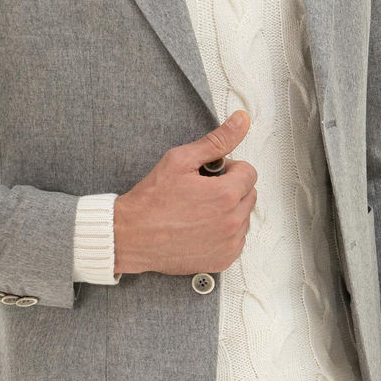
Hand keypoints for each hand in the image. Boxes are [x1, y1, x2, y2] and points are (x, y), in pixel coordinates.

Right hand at [113, 110, 257, 276]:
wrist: (131, 236)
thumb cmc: (152, 200)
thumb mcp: (181, 160)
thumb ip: (216, 140)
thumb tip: (241, 120)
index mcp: (226, 195)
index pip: (249, 172)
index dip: (228, 169)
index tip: (210, 174)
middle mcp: (232, 222)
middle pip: (249, 194)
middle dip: (231, 189)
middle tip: (202, 191)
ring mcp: (229, 244)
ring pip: (244, 218)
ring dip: (229, 211)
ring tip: (199, 211)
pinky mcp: (223, 260)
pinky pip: (236, 240)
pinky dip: (224, 233)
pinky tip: (200, 228)